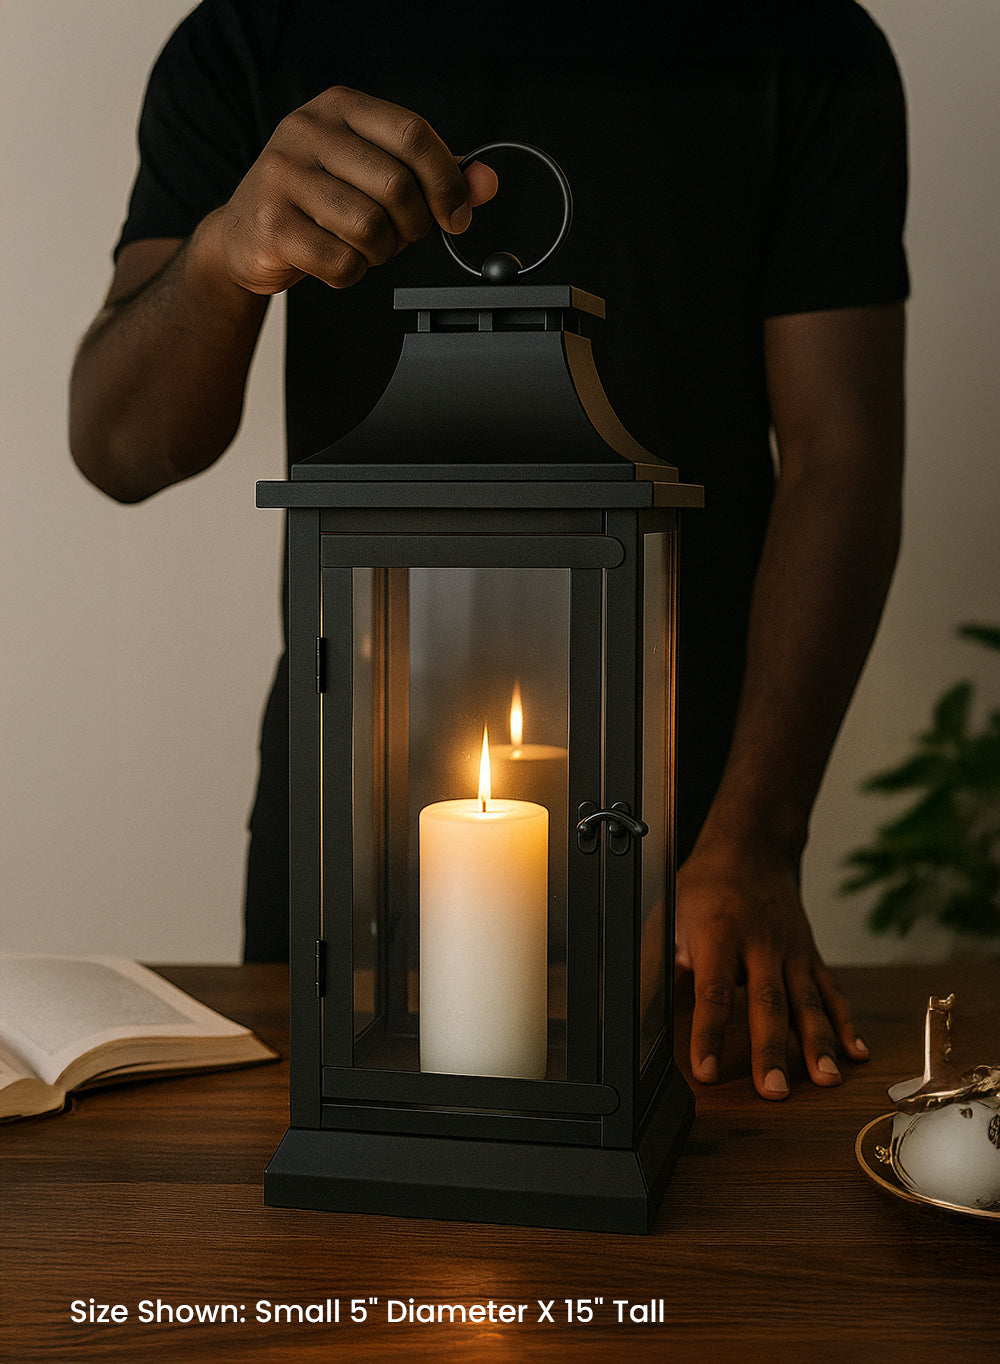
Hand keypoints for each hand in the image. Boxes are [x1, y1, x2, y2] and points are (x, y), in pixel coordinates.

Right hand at [204, 86, 497, 294]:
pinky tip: (336, 262)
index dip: (447, 182)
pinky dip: (350, 274)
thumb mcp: (377, 177)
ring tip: (364, 249)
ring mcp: (283, 175)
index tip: (457, 216)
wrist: (245, 234)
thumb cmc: (320, 202)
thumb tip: (486, 182)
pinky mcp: (270, 223)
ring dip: (381, 253)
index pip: (413, 134)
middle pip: (397, 186)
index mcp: (341, 107)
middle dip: (414, 226)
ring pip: (370, 228)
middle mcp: (307, 130)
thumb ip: (433, 177)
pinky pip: (340, 262)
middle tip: (403, 237)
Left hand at [675, 838, 869, 1099]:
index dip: (709, 1033)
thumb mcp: (672, 916)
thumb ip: (664, 962)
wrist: (751, 849)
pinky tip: (856, 1053)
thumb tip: (642, 1007)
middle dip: (771, 1050)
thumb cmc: (705, 887)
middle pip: (767, 1003)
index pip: (713, 992)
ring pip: (807, 1002)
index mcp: (719, 936)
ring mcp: (792, 951)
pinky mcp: (812, 956)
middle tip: (773, 1091)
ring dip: (817, 1044)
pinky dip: (846, 1023)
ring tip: (825, 1081)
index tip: (705, 1071)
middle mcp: (761, 945)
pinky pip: (832, 992)